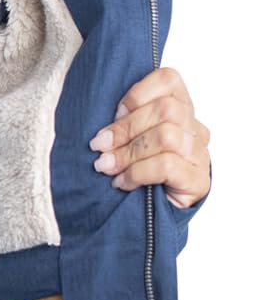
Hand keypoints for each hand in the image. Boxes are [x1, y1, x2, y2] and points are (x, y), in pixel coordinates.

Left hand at [89, 65, 210, 208]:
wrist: (153, 219)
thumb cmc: (135, 173)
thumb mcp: (125, 141)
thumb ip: (120, 123)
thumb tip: (100, 124)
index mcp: (179, 108)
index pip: (168, 80)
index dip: (138, 93)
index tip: (114, 114)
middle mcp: (194, 128)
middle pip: (166, 109)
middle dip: (125, 128)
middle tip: (99, 146)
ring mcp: (199, 154)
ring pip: (167, 136)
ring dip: (129, 152)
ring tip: (107, 166)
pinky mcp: (198, 181)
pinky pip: (167, 165)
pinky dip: (138, 173)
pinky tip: (122, 182)